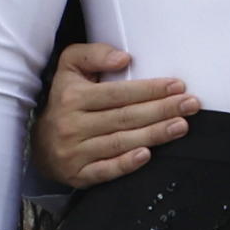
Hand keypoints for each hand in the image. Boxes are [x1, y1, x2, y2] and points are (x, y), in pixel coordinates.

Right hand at [41, 40, 197, 188]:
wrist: (39, 143)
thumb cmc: (64, 99)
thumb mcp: (70, 67)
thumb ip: (93, 54)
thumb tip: (124, 58)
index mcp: (72, 97)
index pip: (118, 93)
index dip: (149, 89)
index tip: (177, 86)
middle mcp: (72, 125)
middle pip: (125, 117)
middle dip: (161, 110)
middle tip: (190, 105)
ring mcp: (75, 152)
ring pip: (120, 142)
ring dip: (154, 135)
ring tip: (181, 126)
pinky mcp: (78, 174)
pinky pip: (106, 170)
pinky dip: (127, 164)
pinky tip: (148, 155)